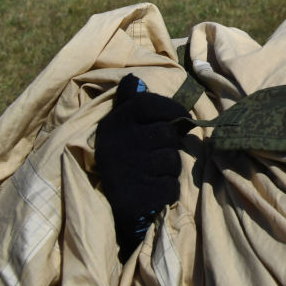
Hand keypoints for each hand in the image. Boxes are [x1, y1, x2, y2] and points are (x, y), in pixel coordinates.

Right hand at [95, 74, 189, 259]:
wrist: (104, 206)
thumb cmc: (119, 159)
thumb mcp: (118, 128)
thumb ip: (129, 102)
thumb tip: (134, 79)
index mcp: (113, 124)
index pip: (148, 103)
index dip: (172, 108)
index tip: (181, 118)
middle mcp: (119, 145)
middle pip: (168, 134)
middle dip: (170, 145)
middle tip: (156, 154)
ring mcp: (128, 171)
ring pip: (172, 160)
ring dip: (169, 168)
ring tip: (151, 173)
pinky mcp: (138, 196)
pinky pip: (171, 186)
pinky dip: (167, 190)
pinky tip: (151, 190)